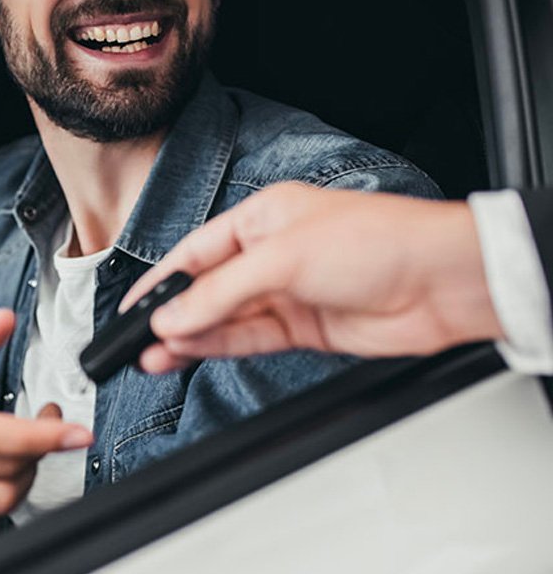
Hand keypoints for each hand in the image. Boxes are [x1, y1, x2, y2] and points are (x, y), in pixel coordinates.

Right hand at [120, 183, 502, 371]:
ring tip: (153, 356)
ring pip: (225, 319)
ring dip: (190, 337)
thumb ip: (221, 291)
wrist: (441, 282)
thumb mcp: (282, 257)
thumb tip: (174, 316)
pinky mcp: (306, 328)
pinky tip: (191, 353)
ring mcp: (288, 293)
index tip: (131, 306)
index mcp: (262, 217)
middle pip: (207, 288)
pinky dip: (220, 347)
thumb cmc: (376, 240)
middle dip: (173, 314)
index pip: (195, 251)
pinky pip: (251, 339)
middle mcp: (271, 254)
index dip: (161, 279)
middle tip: (138, 340)